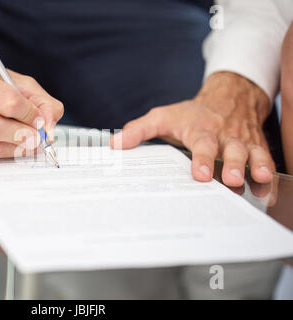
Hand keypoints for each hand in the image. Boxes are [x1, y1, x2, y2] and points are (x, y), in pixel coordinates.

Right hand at [0, 37, 63, 157]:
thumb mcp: (14, 80)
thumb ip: (40, 101)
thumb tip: (49, 127)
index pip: (9, 102)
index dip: (30, 116)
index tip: (39, 122)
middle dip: (22, 137)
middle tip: (36, 139)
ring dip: (13, 148)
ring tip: (24, 142)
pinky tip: (3, 143)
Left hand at [111, 72, 274, 186]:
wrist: (227, 97)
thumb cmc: (190, 113)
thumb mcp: (162, 117)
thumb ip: (139, 130)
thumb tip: (115, 144)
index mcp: (201, 129)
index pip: (202, 143)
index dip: (202, 159)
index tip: (200, 174)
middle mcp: (225, 135)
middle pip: (233, 149)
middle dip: (234, 165)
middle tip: (232, 179)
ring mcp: (243, 141)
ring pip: (255, 154)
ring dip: (257, 168)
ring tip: (261, 181)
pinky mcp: (256, 147)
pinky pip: (266, 159)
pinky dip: (270, 173)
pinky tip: (269, 188)